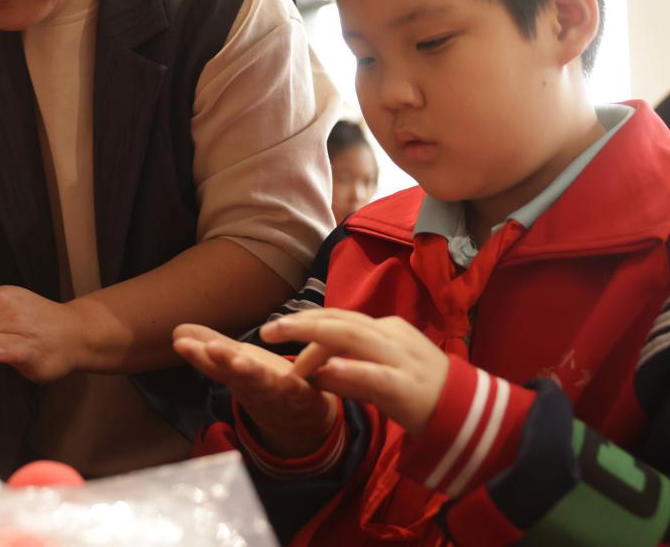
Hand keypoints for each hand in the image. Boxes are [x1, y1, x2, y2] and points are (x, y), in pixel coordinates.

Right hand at [173, 323, 335, 457]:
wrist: (300, 419)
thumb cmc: (264, 384)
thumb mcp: (236, 362)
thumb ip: (210, 347)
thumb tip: (177, 331)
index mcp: (236, 372)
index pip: (214, 362)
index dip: (198, 354)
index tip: (181, 343)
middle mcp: (252, 384)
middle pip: (235, 373)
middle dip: (223, 362)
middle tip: (210, 349)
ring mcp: (277, 392)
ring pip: (262, 381)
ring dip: (251, 373)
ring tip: (239, 361)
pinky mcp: (303, 396)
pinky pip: (298, 391)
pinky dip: (293, 387)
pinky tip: (288, 381)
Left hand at [261, 309, 448, 434]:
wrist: (474, 420)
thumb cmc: (426, 397)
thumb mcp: (383, 377)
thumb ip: (351, 372)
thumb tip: (317, 371)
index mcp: (387, 330)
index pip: (340, 320)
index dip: (307, 328)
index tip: (281, 342)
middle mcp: (393, 337)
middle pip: (340, 320)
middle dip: (301, 322)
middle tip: (267, 330)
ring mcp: (401, 360)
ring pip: (352, 337)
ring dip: (312, 335)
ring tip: (281, 334)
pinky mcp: (408, 387)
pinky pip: (374, 375)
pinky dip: (348, 370)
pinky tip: (323, 372)